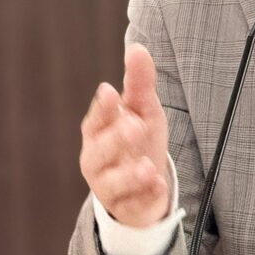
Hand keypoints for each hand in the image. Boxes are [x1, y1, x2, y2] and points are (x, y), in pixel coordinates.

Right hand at [79, 43, 169, 226]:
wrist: (142, 185)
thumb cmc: (137, 139)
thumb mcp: (143, 109)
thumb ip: (139, 82)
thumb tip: (137, 48)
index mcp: (99, 132)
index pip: (97, 119)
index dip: (102, 108)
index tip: (110, 92)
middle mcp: (98, 159)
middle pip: (101, 151)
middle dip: (116, 139)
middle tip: (135, 126)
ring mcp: (110, 186)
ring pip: (113, 183)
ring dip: (129, 175)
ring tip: (146, 167)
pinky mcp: (128, 206)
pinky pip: (134, 204)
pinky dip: (146, 195)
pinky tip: (157, 186)